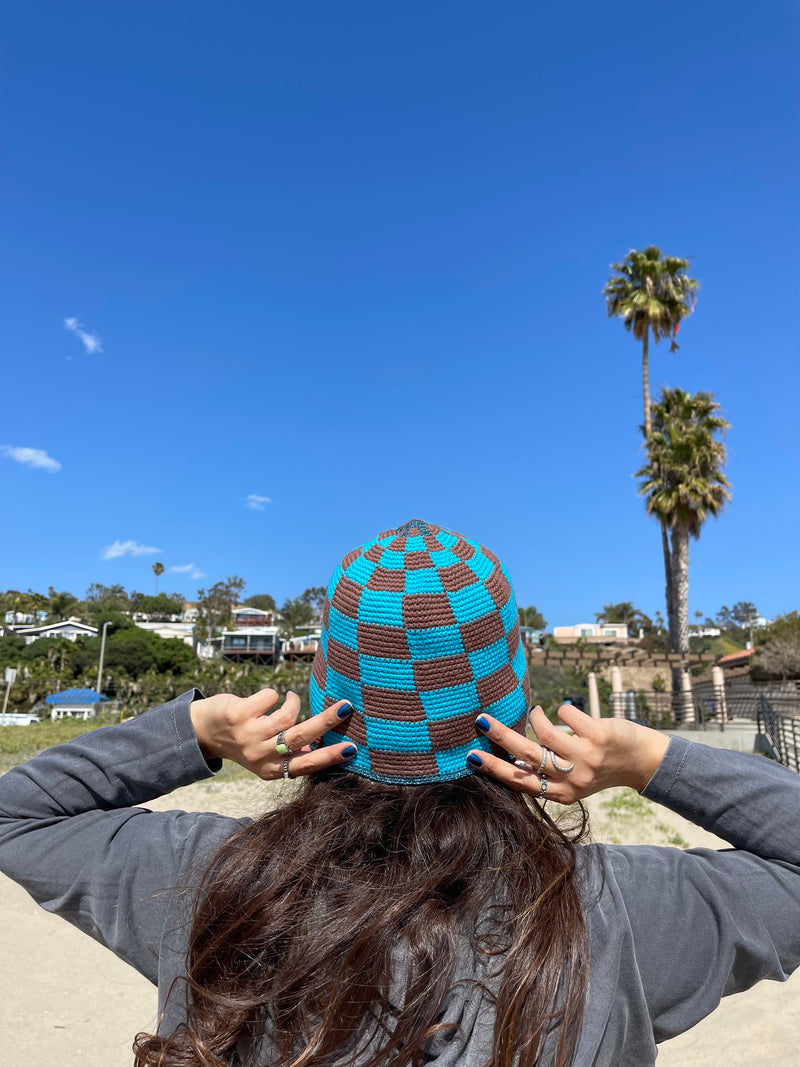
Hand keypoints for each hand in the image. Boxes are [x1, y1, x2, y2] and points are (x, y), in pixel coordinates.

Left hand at [189, 688, 356, 780]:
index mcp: (272, 770)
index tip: (352, 749)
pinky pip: (270, 697)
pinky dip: (274, 694)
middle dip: (327, 721)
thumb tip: (324, 750)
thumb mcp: (266, 758)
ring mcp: (249, 735)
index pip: (306, 766)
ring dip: (293, 701)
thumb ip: (291, 756)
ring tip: (290, 698)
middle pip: (301, 738)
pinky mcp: (239, 714)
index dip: (330, 756)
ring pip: (287, 716)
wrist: (203, 732)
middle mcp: (260, 756)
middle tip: (346, 707)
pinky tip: (267, 699)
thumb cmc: (245, 741)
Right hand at [467, 704, 669, 802]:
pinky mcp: (598, 736)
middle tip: (481, 720)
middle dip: (500, 737)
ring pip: (545, 733)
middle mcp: (572, 779)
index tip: (472, 757)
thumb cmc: (598, 767)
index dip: (494, 769)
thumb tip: (508, 755)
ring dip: (536, 717)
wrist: (640, 762)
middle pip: (527, 756)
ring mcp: (585, 758)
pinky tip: (569, 714)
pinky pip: (566, 714)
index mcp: (560, 794)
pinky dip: (563, 710)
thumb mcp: (571, 781)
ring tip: (537, 713)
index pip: (520, 781)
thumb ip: (545, 773)